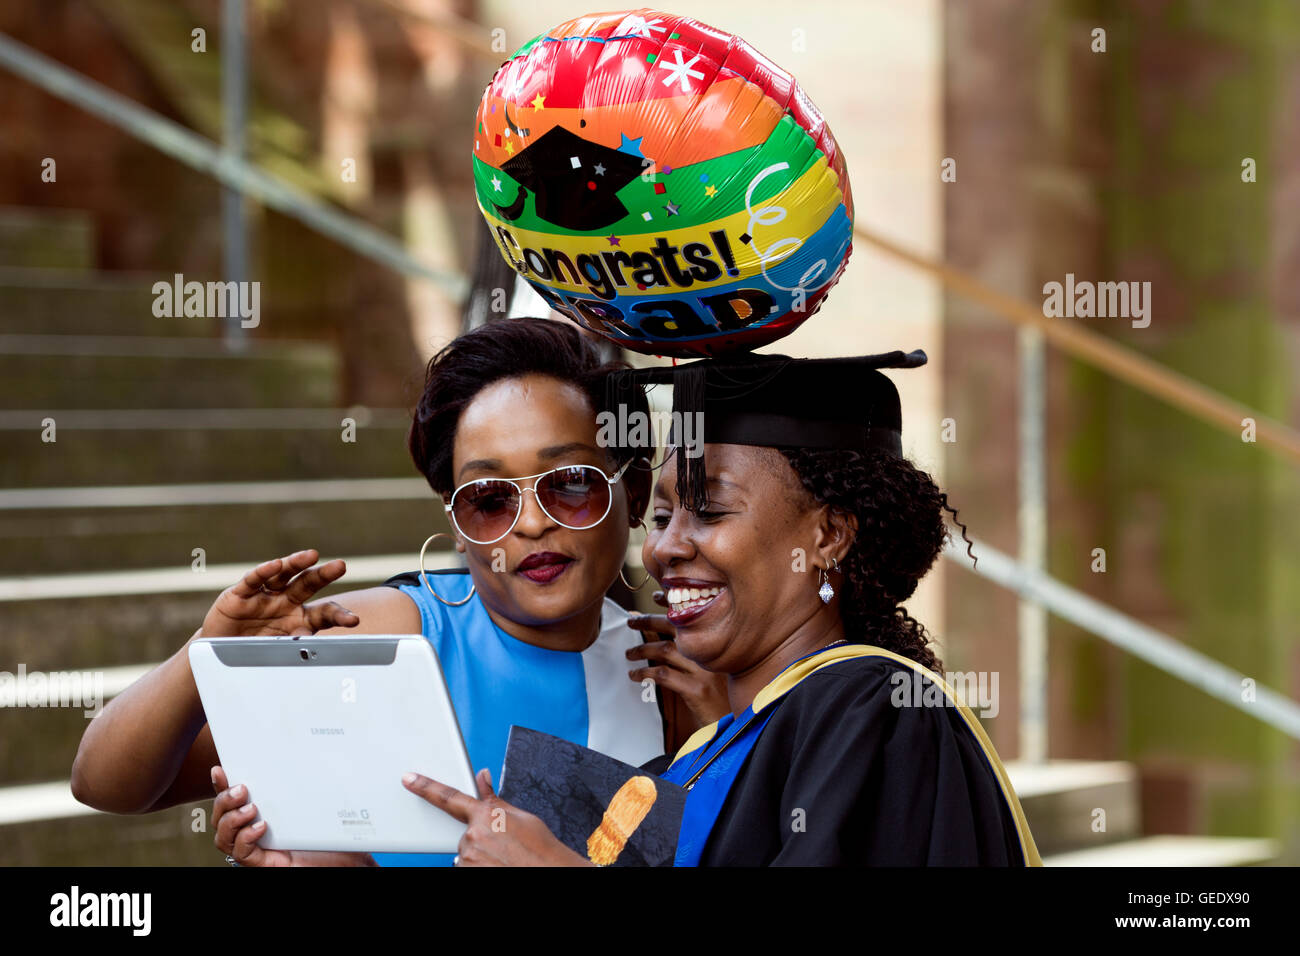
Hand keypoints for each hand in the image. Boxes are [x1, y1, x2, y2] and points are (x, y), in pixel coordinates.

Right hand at [200, 549, 358, 638]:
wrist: (221, 651)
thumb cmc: (254, 650)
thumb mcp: (278, 652)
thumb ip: (296, 647)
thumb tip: (318, 650)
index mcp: (300, 618)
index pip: (324, 613)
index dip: (339, 615)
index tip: (354, 620)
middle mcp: (285, 602)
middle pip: (308, 584)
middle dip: (324, 575)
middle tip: (340, 566)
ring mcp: (264, 595)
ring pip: (284, 574)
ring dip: (296, 563)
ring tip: (311, 555)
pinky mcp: (240, 594)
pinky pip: (254, 580)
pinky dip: (264, 571)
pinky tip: (276, 564)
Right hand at [211, 766, 374, 866]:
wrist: (347, 861)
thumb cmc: (334, 832)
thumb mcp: (321, 800)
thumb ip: (312, 780)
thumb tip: (314, 752)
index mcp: (264, 812)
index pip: (233, 799)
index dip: (221, 785)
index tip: (220, 768)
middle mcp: (254, 830)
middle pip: (221, 817)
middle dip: (224, 800)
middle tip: (242, 789)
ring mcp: (258, 848)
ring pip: (224, 836)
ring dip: (231, 820)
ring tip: (251, 809)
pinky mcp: (264, 864)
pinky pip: (242, 853)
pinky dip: (245, 839)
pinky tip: (260, 828)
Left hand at [402, 769, 591, 866]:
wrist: (550, 871)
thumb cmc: (540, 848)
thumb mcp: (521, 817)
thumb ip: (494, 799)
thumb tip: (482, 776)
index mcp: (486, 814)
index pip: (449, 797)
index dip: (425, 787)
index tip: (409, 779)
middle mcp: (473, 835)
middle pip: (466, 833)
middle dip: (481, 837)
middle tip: (504, 845)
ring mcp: (469, 857)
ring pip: (467, 853)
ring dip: (481, 855)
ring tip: (504, 859)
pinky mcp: (467, 872)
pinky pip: (467, 867)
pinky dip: (480, 866)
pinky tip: (499, 865)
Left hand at [626, 596, 729, 727]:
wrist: (736, 727)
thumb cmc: (722, 700)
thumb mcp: (713, 672)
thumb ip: (696, 657)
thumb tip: (667, 641)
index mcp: (716, 646)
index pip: (692, 616)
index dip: (672, 605)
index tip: (656, 596)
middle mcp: (711, 654)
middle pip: (675, 628)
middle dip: (649, 621)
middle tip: (631, 619)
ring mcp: (705, 672)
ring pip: (666, 650)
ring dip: (643, 649)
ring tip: (629, 654)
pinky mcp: (697, 690)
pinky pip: (664, 675)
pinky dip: (645, 673)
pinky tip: (635, 676)